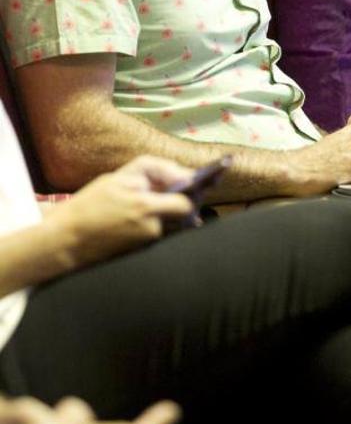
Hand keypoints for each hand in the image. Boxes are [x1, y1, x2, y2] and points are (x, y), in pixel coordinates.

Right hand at [46, 156, 194, 268]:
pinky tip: (159, 215)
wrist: (66, 239)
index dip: (197, 191)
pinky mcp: (144, 252)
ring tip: (178, 199)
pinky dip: (167, 224)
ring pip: (177, 225)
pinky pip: (164, 234)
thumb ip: (155, 171)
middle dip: (192, 201)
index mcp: (144, 206)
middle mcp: (150, 228)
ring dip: (181, 214)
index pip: (186, 202)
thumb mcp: (120, 176)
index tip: (211, 181)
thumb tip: (186, 175)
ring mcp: (148, 242)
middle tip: (199, 188)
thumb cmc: (92, 203)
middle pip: (186, 216)